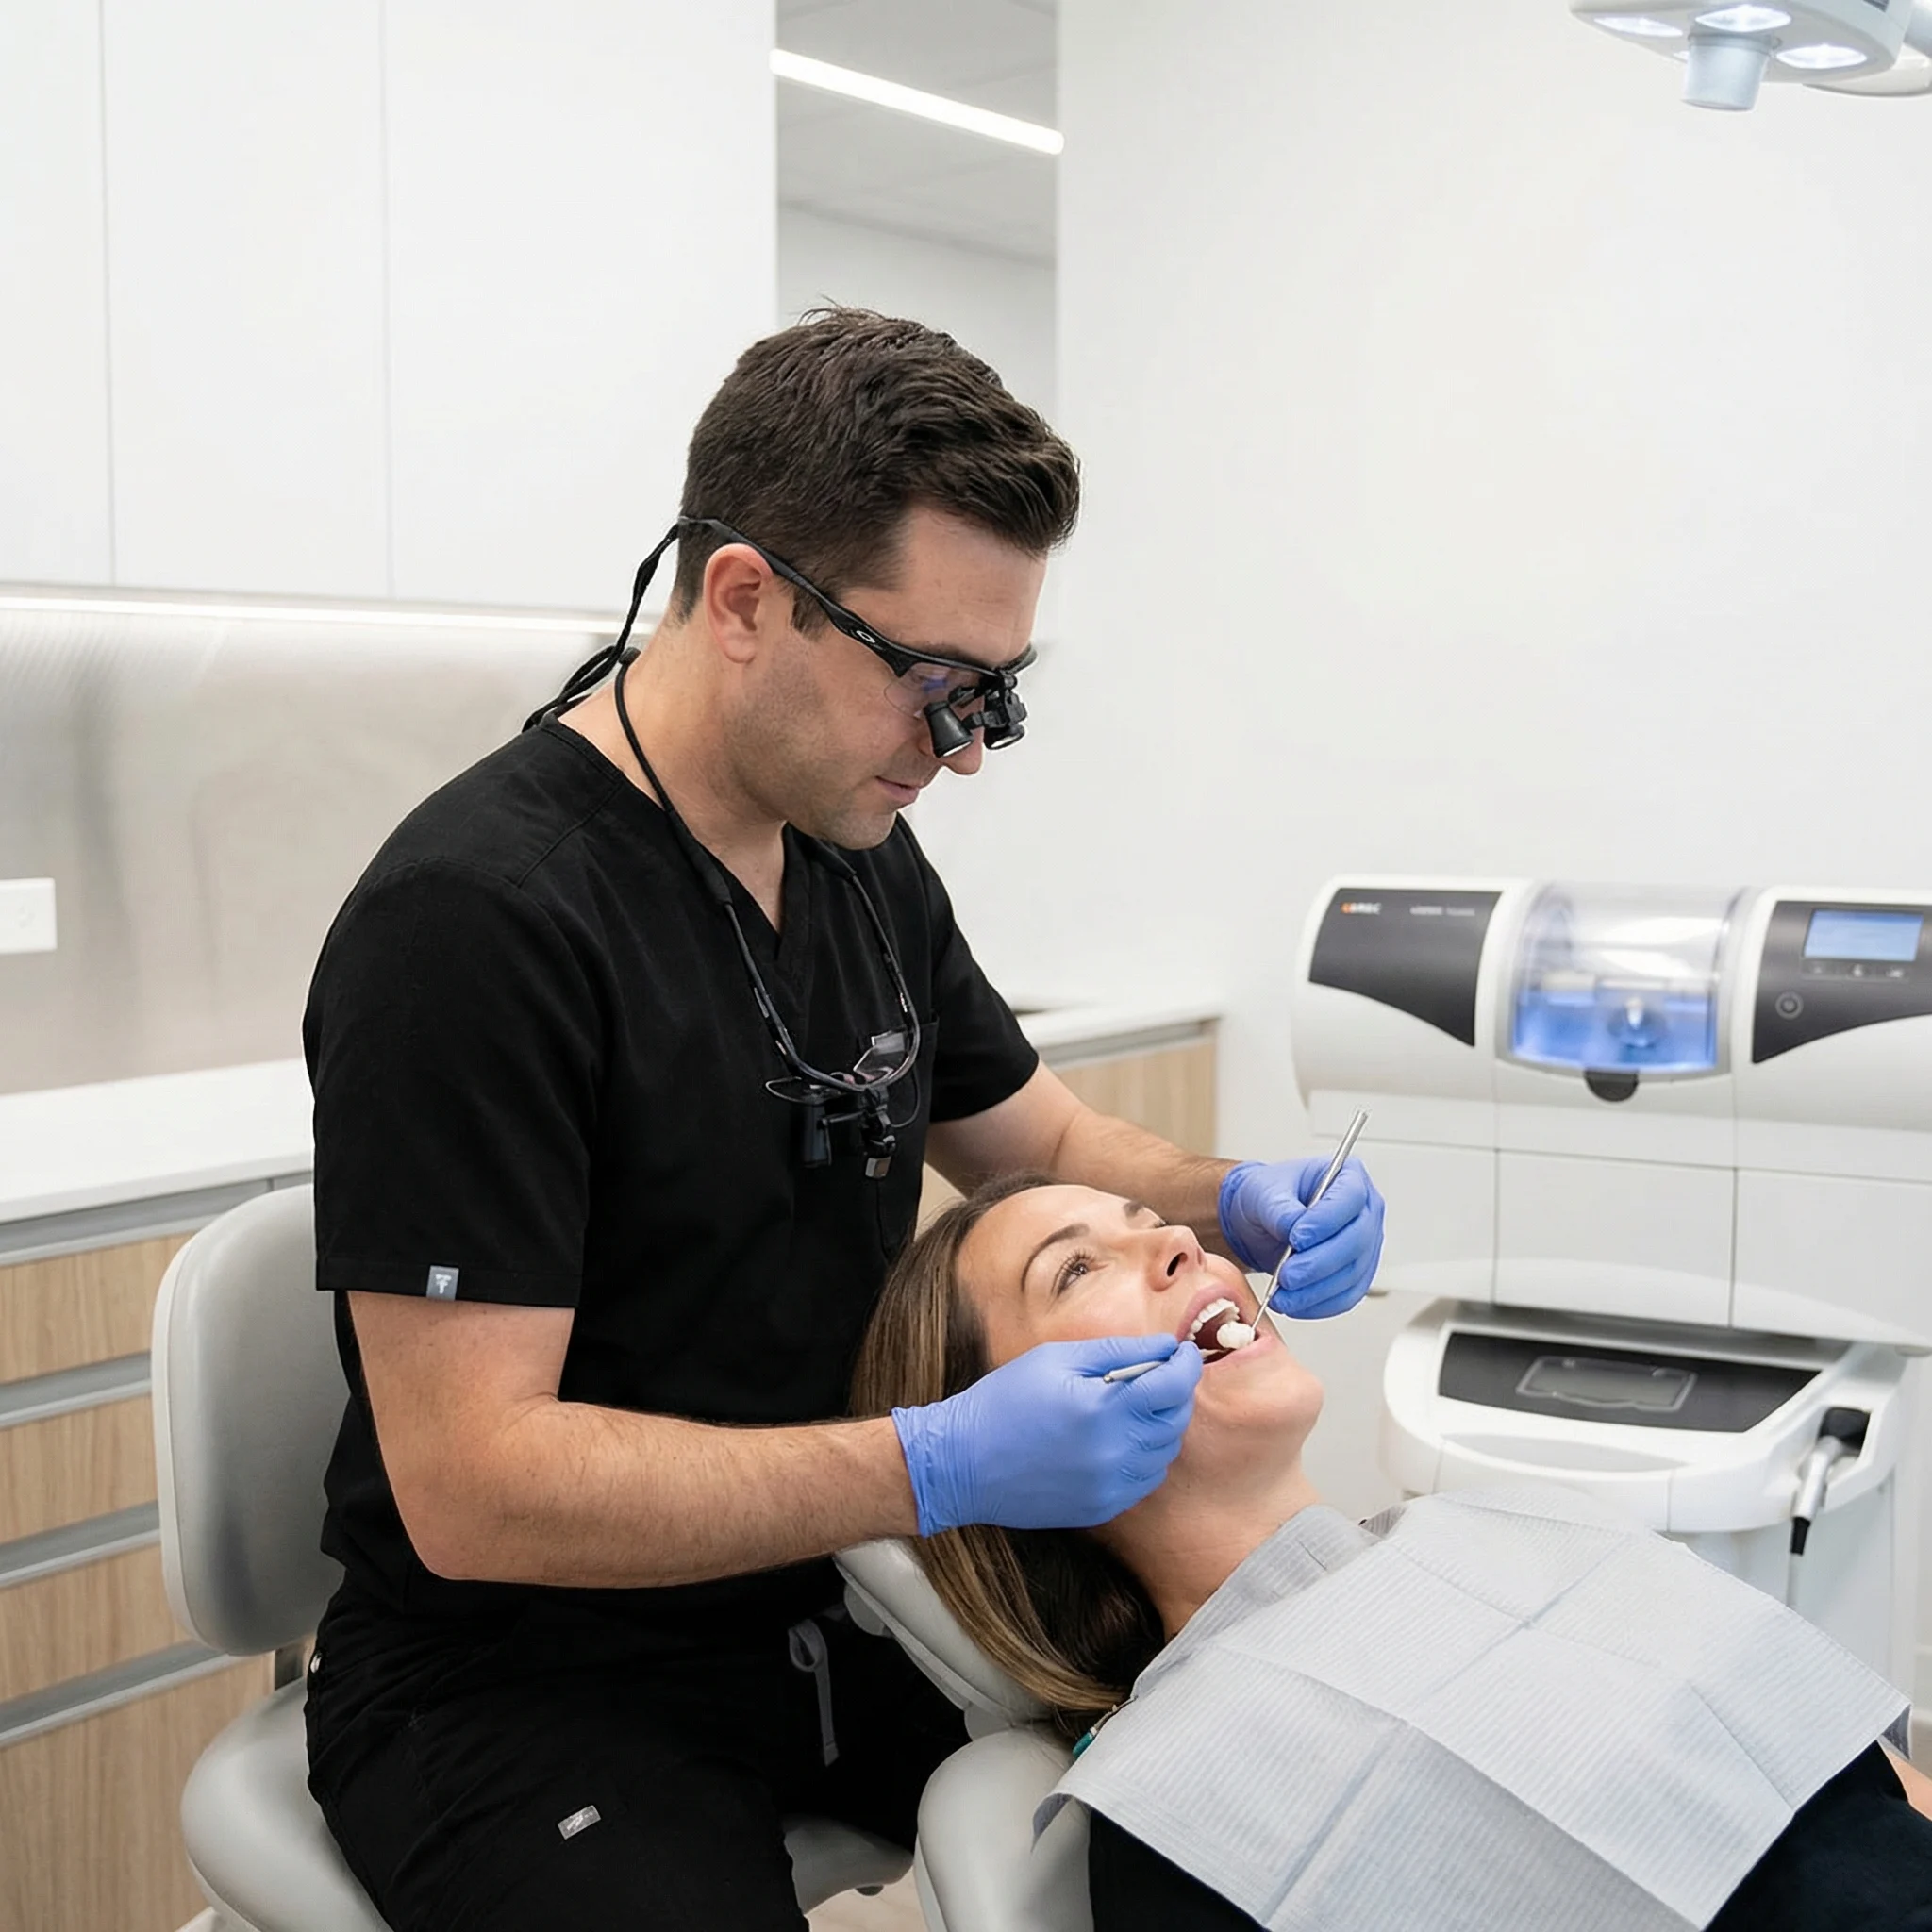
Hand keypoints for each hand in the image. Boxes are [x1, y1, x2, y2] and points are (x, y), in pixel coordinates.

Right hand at [892, 1335, 1202, 1536]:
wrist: (961, 1463)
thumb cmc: (1004, 1401)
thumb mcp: (1056, 1359)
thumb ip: (1117, 1352)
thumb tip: (1165, 1349)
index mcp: (1101, 1410)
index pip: (1172, 1387)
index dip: (1187, 1365)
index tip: (1185, 1352)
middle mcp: (1112, 1454)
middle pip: (1175, 1422)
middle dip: (1176, 1393)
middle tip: (1160, 1374)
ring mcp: (1109, 1488)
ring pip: (1164, 1454)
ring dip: (1161, 1426)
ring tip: (1136, 1406)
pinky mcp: (1101, 1509)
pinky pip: (1144, 1481)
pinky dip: (1144, 1456)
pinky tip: (1120, 1438)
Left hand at [1218, 1155, 1384, 1318]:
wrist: (1261, 1224)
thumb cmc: (1268, 1197)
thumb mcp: (1264, 1192)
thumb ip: (1280, 1208)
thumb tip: (1293, 1225)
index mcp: (1349, 1176)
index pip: (1350, 1198)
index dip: (1326, 1220)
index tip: (1296, 1237)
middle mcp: (1365, 1211)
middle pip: (1357, 1241)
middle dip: (1319, 1263)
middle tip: (1287, 1275)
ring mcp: (1366, 1245)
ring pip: (1353, 1273)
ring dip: (1317, 1290)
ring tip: (1283, 1295)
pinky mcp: (1357, 1274)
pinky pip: (1347, 1296)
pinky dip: (1320, 1304)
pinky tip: (1294, 1303)